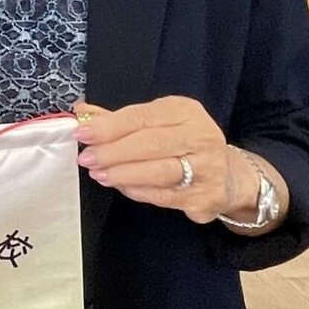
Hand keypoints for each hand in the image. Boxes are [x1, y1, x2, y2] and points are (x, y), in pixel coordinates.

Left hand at [72, 97, 248, 225]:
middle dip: (113, 152)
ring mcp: (208, 168)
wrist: (227, 175)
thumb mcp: (156, 123)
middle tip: (87, 158)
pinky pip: (164, 196)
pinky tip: (121, 186)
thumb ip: (119, 120)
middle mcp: (202, 136)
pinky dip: (138, 191)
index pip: (142, 116)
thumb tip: (81, 113)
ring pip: (159, 171)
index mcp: (186, 111)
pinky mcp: (206, 197)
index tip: (82, 133)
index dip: (109, 126)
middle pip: (150, 143)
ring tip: (99, 174)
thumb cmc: (182, 144)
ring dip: (123, 174)